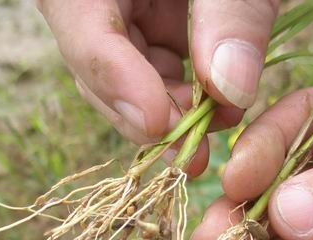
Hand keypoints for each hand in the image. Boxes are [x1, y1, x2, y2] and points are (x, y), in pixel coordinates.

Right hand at [36, 0, 277, 146]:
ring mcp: (119, 6)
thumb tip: (231, 93)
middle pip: (93, 61)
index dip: (113, 77)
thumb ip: (234, 12)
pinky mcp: (148, 19)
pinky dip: (185, 92)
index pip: (79, 21)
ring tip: (217, 124)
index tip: (157, 124)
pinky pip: (154, 65)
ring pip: (124, 73)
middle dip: (143, 110)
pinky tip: (218, 103)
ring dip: (169, 109)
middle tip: (191, 153)